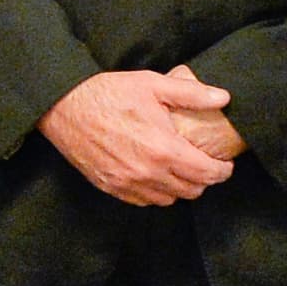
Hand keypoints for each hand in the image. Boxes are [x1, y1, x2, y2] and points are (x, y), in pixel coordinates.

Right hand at [41, 68, 237, 206]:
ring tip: (179, 171)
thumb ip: (191, 93)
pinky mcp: (111, 187)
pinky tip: (153, 176)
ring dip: (179, 188)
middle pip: (192, 190)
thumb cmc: (107, 93)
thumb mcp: (152, 84)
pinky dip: (155, 193)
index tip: (224, 163)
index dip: (222, 170)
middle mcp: (148, 172)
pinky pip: (143, 201)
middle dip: (203, 179)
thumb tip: (223, 98)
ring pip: (168, 199)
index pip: (208, 173)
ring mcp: (128, 183)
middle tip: (203, 164)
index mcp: (164, 149)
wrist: (62, 106)